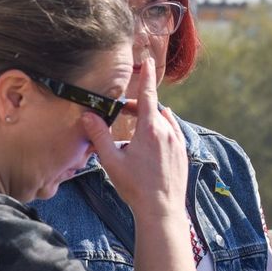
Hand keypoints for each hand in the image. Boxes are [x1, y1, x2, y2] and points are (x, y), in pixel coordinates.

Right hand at [85, 58, 186, 222]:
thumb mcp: (111, 161)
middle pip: (153, 108)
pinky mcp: (183, 154)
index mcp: (150, 130)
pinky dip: (161, 130)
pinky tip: (151, 143)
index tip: (149, 61)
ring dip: (150, 118)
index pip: (148, 95)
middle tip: (121, 111)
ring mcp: (178, 143)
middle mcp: (167, 132)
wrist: (162, 210)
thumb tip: (88, 116)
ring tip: (136, 127)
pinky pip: (173, 133)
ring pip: (164, 120)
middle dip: (137, 105)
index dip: (147, 77)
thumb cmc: (135, 187)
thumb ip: (99, 136)